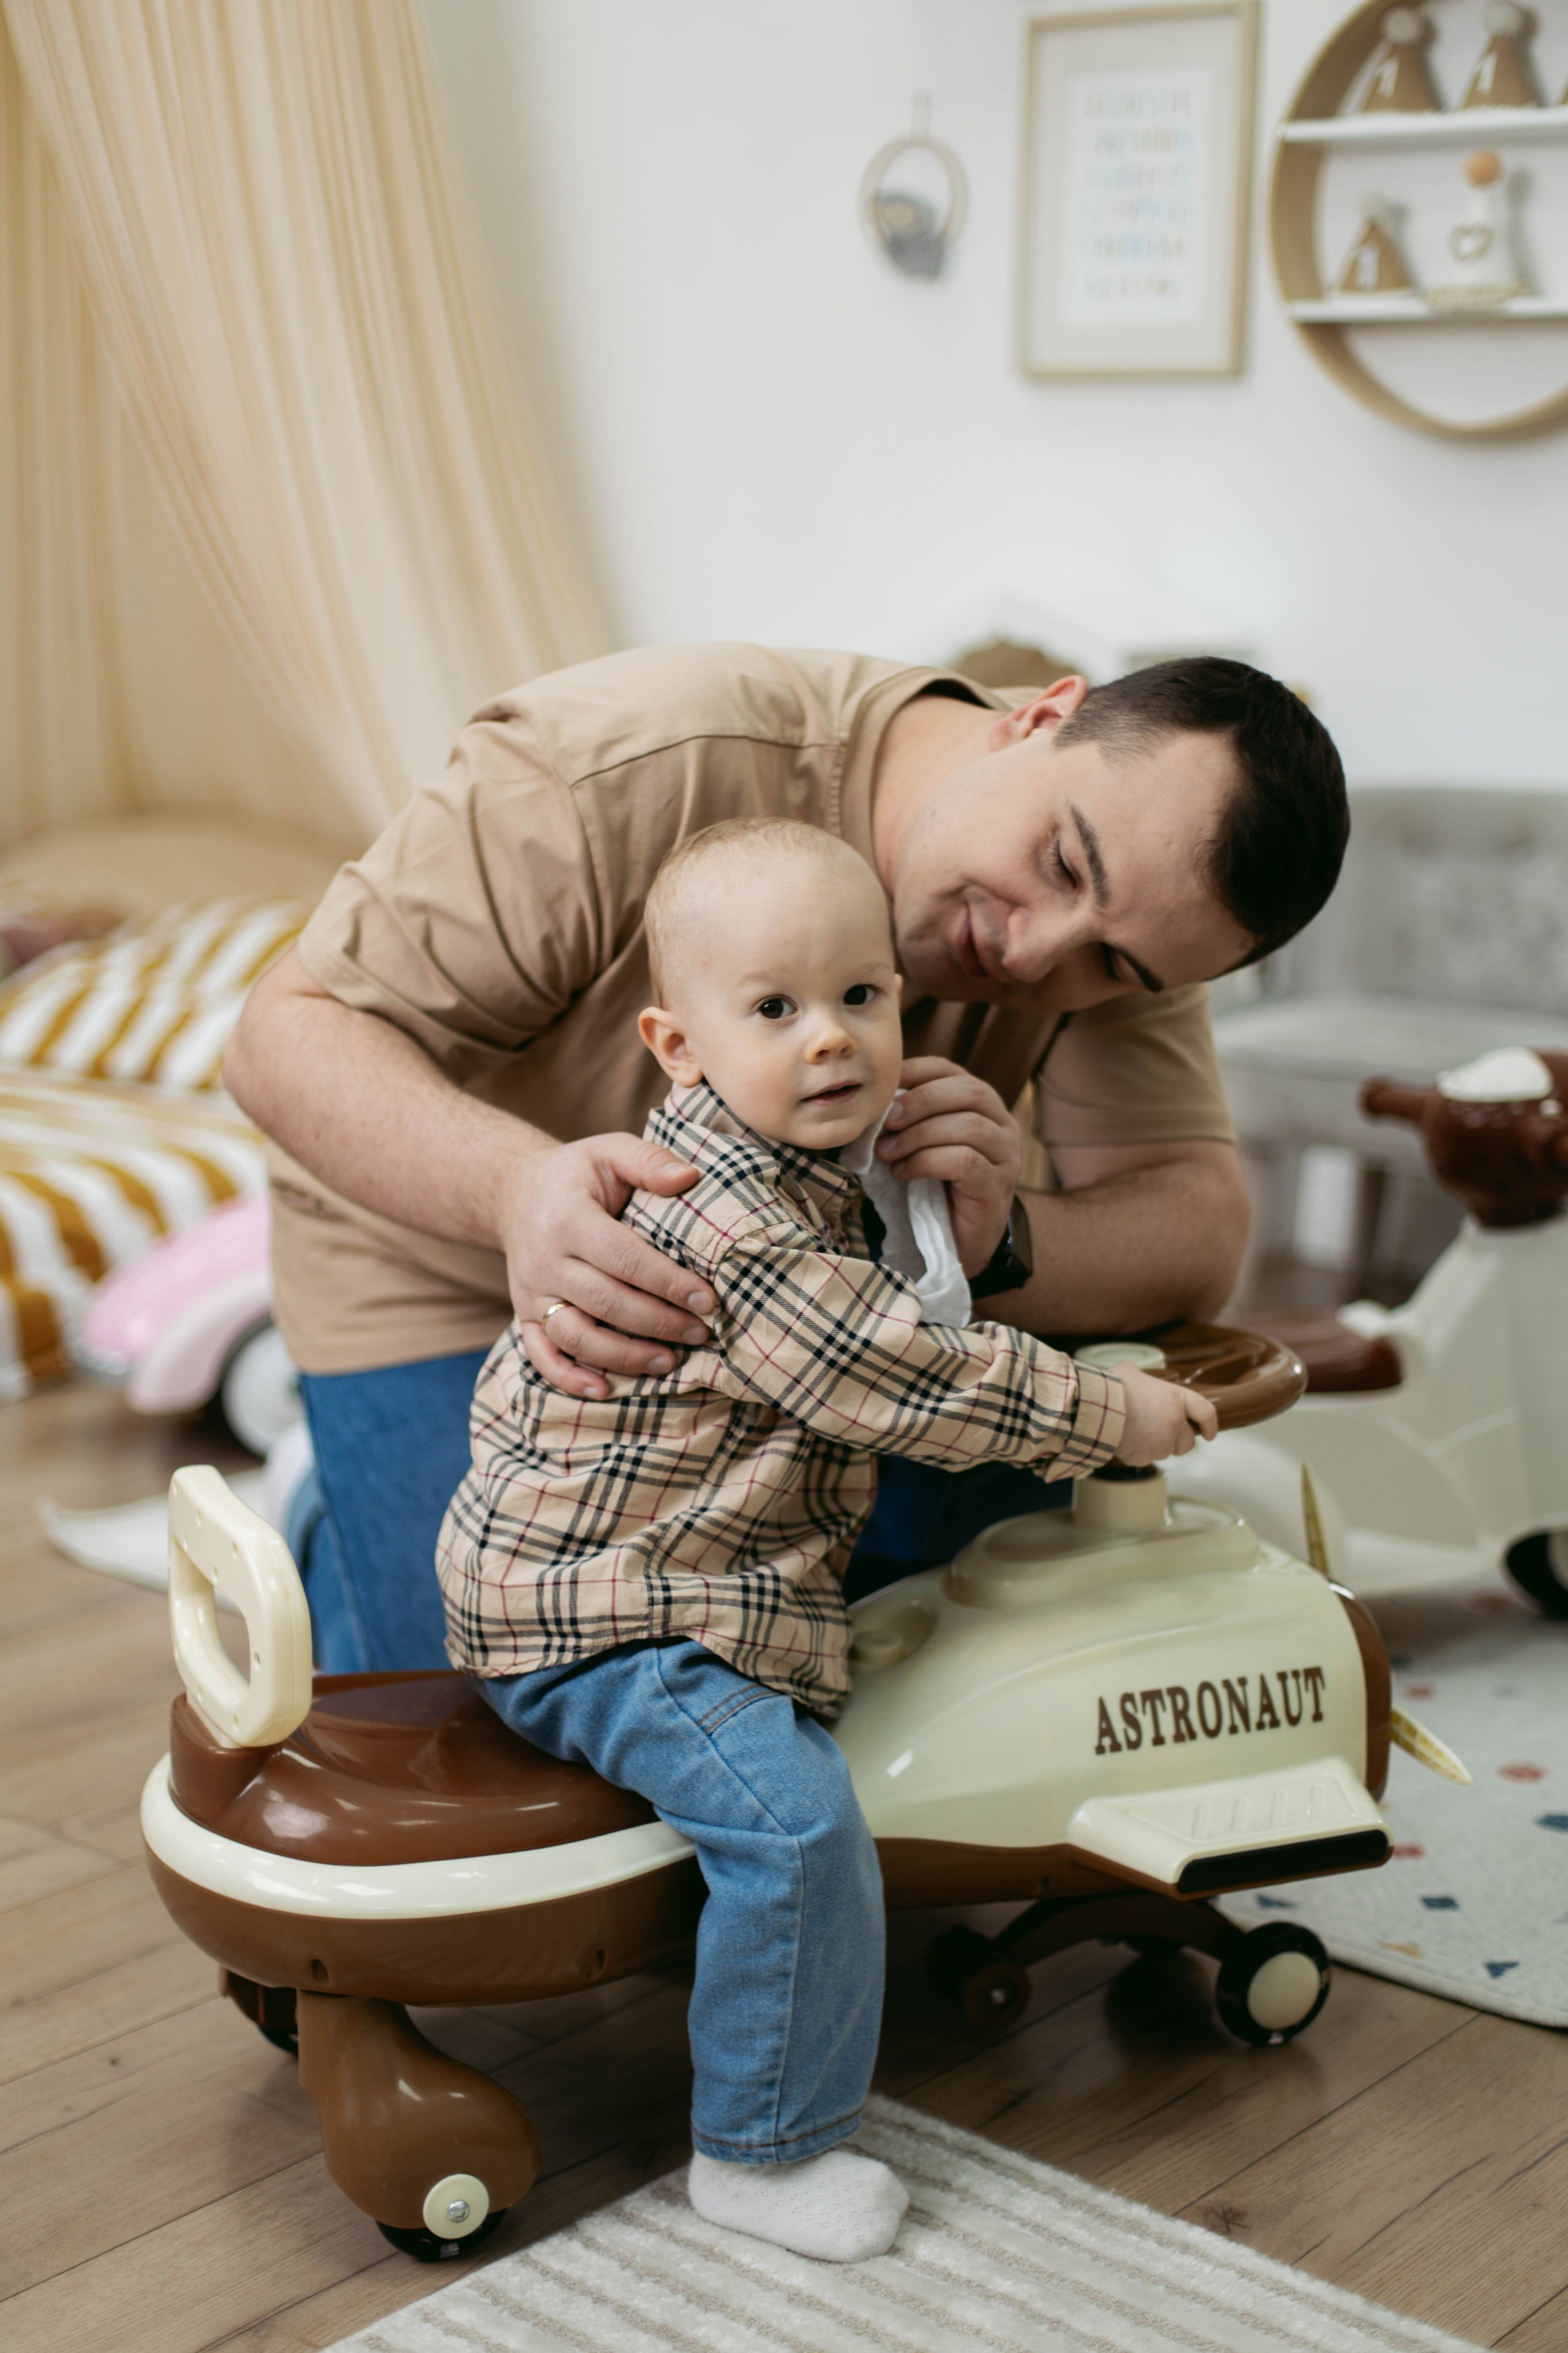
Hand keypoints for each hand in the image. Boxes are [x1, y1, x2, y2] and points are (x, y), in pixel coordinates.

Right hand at [502, 1133, 713, 1400]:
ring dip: (624, 1356)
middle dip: (658, 1322)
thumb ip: (649, 1160)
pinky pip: (541, 1355)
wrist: (514, 1194)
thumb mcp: (609, 1151)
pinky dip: (568, 1379)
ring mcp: (530, 1292)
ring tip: (668, 1362)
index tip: (708, 1299)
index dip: (667, 1282)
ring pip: (576, 1336)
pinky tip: (605, 1390)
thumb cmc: (577, 1175)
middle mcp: (544, 1260)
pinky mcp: (524, 1315)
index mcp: (567, 1218)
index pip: (624, 1258)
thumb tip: (690, 1178)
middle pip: (606, 1302)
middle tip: (701, 1332)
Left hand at [875, 1056, 1022, 1277]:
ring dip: (919, 1135)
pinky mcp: (996, 1187)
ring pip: (969, 1126)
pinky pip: (965, 1162)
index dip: (918, 1071)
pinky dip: (927, 1161)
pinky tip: (903, 1171)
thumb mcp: (922, 1144)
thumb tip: (874, 1096)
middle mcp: (1004, 1127)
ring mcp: (1006, 1158)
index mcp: (984, 1107)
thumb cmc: (935, 1189)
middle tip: (885, 1122)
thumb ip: (909, 1118)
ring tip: (887, 1152)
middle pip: (969, 1092)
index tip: (886, 1085)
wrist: (957, 1244)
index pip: (954, 1072)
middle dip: (920, 1101)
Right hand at [1112, 1366, 1217, 1464]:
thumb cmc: (1113, 1386)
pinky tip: (1124, 1439)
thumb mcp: (1131, 1371)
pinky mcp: (1143, 1458)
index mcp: (1176, 1399)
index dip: (1210, 1425)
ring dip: (1155, 1445)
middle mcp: (1174, 1424)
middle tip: (1160, 1431)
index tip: (1209, 1433)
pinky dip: (1137, 1452)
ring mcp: (1159, 1444)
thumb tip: (1134, 1378)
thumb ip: (1143, 1378)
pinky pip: (1144, 1458)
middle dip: (1177, 1440)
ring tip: (1135, 1431)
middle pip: (1187, 1442)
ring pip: (1165, 1451)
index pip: (1206, 1413)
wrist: (1096, 1408)